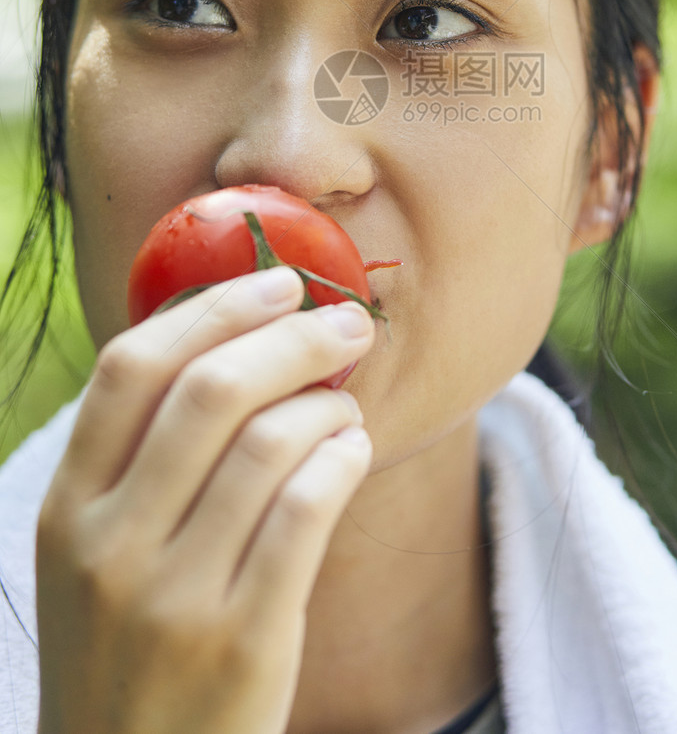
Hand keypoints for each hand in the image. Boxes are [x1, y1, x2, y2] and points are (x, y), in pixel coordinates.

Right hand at [36, 266, 374, 733]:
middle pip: (212, 390)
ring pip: (269, 444)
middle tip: (344, 321)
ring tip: (345, 403)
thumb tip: (235, 339)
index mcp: (69, 508)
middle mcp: (110, 545)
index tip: (275, 282)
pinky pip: (307, 512)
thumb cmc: (129, 648)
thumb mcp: (96, 556)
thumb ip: (142, 461)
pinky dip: (343, 460)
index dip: (212, 307)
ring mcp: (173, 597)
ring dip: (327, 402)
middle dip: (292, 337)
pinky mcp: (243, 640)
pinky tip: (353, 451)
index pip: (130, 367)